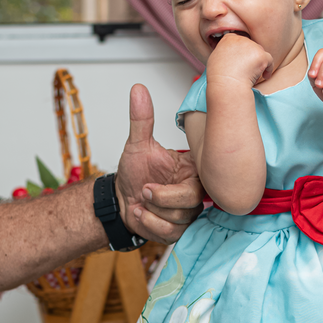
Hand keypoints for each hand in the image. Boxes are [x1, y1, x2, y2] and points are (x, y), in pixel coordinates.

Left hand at [115, 84, 203, 243]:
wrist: (120, 201)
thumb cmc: (133, 173)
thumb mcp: (136, 145)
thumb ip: (141, 119)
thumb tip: (138, 89)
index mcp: (192, 170)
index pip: (202, 180)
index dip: (176, 187)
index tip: (151, 182)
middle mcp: (195, 192)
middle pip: (191, 202)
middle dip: (159, 198)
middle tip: (143, 190)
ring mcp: (189, 213)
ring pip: (180, 219)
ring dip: (152, 212)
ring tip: (141, 201)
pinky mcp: (180, 231)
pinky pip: (172, 233)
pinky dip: (150, 225)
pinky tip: (142, 214)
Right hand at [207, 33, 273, 87]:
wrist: (227, 85)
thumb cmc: (219, 78)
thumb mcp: (215, 59)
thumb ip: (224, 53)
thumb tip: (231, 55)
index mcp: (228, 39)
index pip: (239, 41)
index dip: (241, 51)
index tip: (242, 61)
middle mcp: (241, 39)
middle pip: (250, 46)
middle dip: (250, 57)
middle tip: (246, 71)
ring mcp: (252, 46)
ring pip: (260, 53)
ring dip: (257, 63)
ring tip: (251, 76)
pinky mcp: (261, 55)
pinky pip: (270, 60)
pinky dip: (268, 69)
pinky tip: (265, 76)